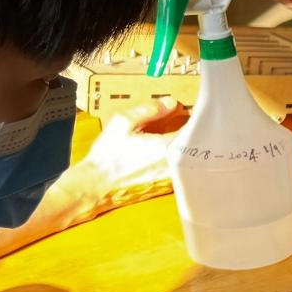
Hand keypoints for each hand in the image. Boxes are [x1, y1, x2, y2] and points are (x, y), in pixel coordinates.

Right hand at [63, 97, 187, 216]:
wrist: (96, 186)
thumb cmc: (107, 158)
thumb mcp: (122, 123)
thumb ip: (150, 109)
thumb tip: (170, 103)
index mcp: (167, 148)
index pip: (195, 129)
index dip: (195, 117)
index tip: (189, 111)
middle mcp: (174, 166)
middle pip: (195, 144)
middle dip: (190, 130)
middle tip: (181, 121)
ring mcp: (173, 179)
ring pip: (190, 158)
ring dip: (184, 145)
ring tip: (171, 136)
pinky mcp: (168, 187)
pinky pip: (181, 169)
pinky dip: (177, 158)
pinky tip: (163, 153)